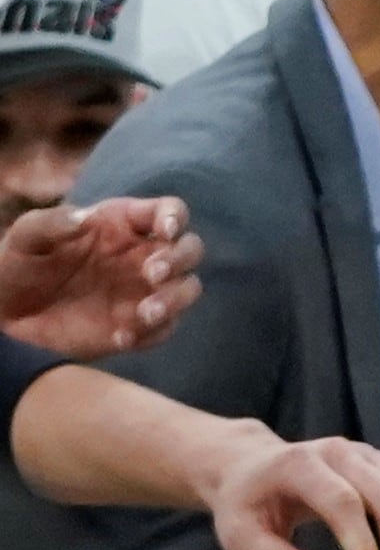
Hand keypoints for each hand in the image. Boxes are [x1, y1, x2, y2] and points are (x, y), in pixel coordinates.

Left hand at [1, 198, 203, 357]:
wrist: (5, 313)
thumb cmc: (19, 264)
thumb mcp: (26, 236)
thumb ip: (52, 223)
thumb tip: (84, 219)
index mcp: (125, 224)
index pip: (169, 211)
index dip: (175, 217)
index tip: (166, 230)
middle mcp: (144, 255)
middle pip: (190, 249)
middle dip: (180, 260)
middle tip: (152, 274)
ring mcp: (143, 292)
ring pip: (188, 289)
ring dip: (176, 299)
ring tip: (145, 313)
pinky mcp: (137, 326)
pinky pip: (163, 330)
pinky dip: (151, 334)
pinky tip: (120, 338)